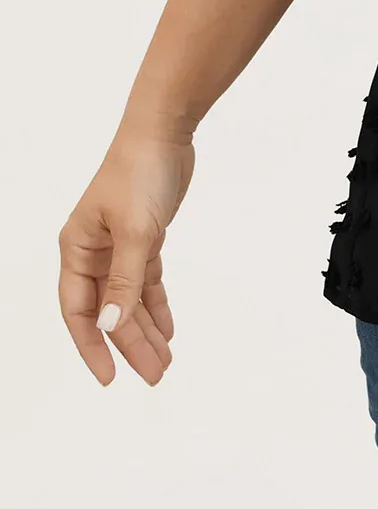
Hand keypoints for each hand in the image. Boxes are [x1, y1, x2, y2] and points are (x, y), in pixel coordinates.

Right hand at [59, 125, 194, 385]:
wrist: (163, 131)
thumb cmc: (139, 172)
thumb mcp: (135, 230)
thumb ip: (125, 279)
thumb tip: (112, 325)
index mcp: (77, 249)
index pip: (79, 311)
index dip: (92, 346)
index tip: (109, 376)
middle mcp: (93, 251)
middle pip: (109, 310)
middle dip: (130, 344)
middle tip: (154, 375)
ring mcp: (118, 246)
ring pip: (129, 299)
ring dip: (146, 329)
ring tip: (164, 361)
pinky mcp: (143, 238)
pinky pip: (146, 281)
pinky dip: (157, 304)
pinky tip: (168, 329)